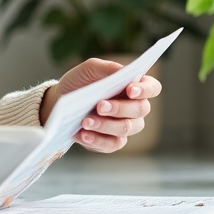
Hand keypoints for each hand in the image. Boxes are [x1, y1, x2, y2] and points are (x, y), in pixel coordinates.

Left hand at [39, 59, 161, 152]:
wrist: (60, 100)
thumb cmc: (80, 82)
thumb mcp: (90, 69)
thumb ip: (108, 68)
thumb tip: (123, 71)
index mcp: (134, 86)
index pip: (152, 88)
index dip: (145, 89)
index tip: (130, 89)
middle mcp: (134, 108)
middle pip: (140, 109)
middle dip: (120, 108)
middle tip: (100, 106)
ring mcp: (125, 126)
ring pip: (126, 128)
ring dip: (105, 125)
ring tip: (85, 121)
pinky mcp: (112, 142)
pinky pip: (112, 144)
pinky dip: (97, 140)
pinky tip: (83, 134)